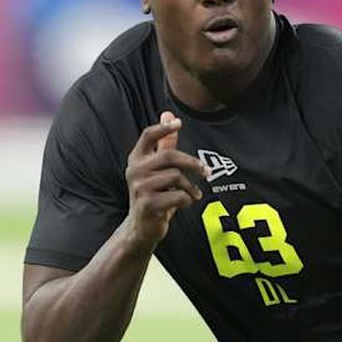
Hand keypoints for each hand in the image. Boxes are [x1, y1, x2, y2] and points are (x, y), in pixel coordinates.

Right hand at [124, 111, 206, 247]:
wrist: (141, 227)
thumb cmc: (153, 194)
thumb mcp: (156, 168)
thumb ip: (163, 143)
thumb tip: (168, 114)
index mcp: (136, 159)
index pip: (147, 135)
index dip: (163, 127)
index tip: (178, 122)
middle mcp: (134, 171)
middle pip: (169, 156)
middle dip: (192, 163)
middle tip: (207, 171)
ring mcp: (139, 188)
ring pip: (176, 177)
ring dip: (190, 186)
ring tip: (194, 193)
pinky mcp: (147, 205)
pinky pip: (178, 196)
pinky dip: (188, 199)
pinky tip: (186, 203)